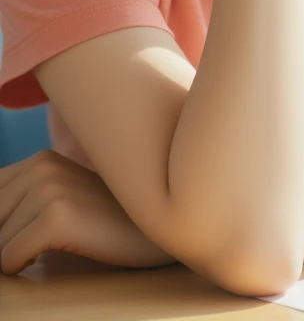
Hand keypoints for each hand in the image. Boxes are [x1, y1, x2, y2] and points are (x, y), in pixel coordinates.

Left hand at [0, 150, 175, 274]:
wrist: (162, 226)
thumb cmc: (112, 223)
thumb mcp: (65, 201)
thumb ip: (26, 204)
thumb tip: (0, 231)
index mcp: (40, 161)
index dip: (2, 226)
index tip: (21, 235)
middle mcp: (42, 167)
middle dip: (5, 241)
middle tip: (38, 248)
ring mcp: (50, 188)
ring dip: (13, 256)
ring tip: (49, 251)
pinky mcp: (58, 216)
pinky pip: (9, 256)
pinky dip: (20, 266)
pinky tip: (48, 259)